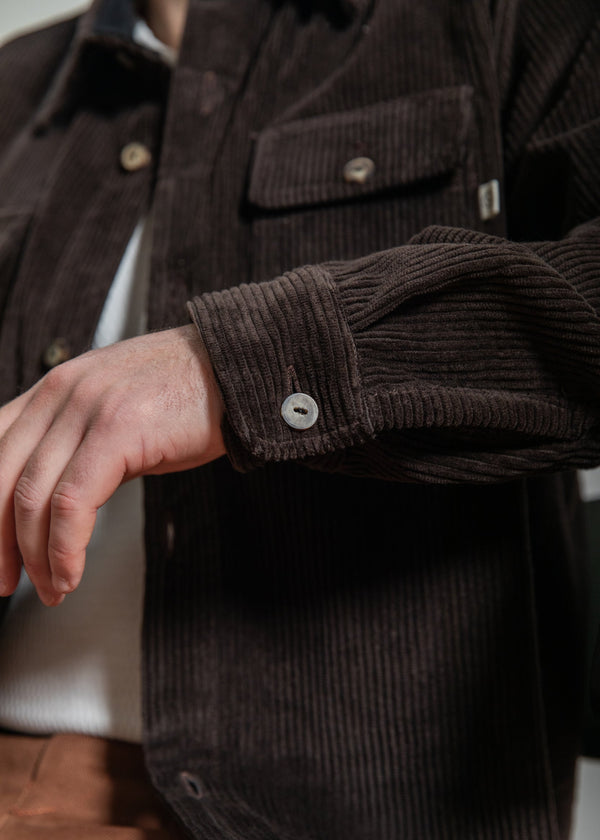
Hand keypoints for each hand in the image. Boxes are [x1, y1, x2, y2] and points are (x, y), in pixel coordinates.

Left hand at [0, 325, 224, 605]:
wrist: (236, 371)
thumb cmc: (187, 397)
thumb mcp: (116, 413)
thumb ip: (79, 447)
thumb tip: (57, 506)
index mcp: (55, 388)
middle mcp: (62, 392)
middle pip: (1, 478)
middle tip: (7, 582)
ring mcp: (87, 408)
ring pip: (32, 497)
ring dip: (35, 556)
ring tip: (52, 588)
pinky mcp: (118, 430)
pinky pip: (71, 502)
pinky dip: (65, 549)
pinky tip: (71, 574)